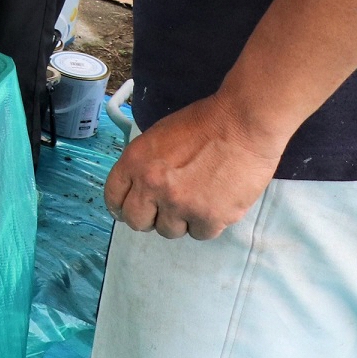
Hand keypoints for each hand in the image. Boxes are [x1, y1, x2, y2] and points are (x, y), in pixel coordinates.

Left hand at [102, 95, 285, 239]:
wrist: (243, 123)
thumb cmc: (203, 123)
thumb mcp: (157, 137)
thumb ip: (144, 164)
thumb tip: (140, 188)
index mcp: (134, 162)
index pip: (113, 197)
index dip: (121, 206)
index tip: (130, 209)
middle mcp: (152, 186)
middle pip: (136, 221)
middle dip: (149, 218)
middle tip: (164, 210)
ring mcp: (180, 205)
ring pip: (169, 231)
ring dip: (180, 221)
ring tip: (195, 201)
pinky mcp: (209, 218)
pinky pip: (199, 234)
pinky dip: (206, 224)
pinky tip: (214, 204)